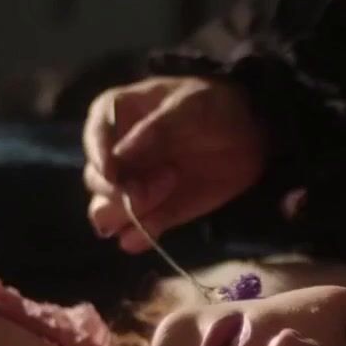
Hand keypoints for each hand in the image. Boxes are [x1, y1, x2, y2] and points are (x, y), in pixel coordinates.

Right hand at [83, 76, 266, 253]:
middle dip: (121, 190)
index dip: (99, 157)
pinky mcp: (154, 212)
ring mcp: (133, 185)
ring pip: (105, 210)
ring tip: (161, 203)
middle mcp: (116, 153)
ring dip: (126, 214)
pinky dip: (135, 237)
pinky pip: (133, 232)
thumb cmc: (215, 108)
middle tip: (166, 180)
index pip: (94, 137)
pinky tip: (143, 238)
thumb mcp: (191, 107)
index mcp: (118, 115)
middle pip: (96, 181)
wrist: (251, 135)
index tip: (114, 175)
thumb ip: (156, 131)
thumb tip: (117, 158)